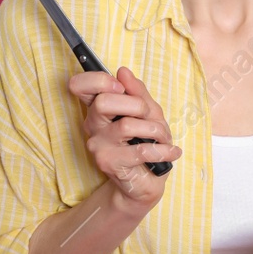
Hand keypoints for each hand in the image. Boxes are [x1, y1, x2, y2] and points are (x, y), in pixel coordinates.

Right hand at [68, 65, 180, 210]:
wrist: (146, 181)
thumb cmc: (146, 143)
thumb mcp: (148, 113)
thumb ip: (137, 92)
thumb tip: (123, 72)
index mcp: (98, 108)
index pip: (80, 86)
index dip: (98, 80)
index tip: (119, 86)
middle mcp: (93, 125)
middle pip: (104, 101)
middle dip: (137, 105)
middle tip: (149, 117)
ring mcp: (98, 145)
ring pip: (127, 126)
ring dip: (155, 130)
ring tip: (164, 139)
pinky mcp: (108, 163)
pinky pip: (140, 150)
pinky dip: (163, 150)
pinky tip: (172, 152)